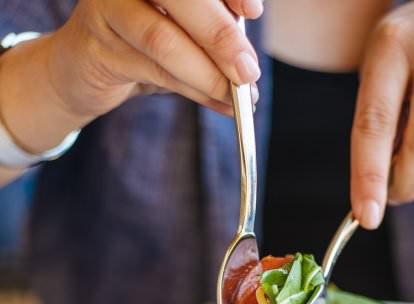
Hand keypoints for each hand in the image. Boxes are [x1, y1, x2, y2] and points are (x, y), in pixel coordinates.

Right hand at [46, 0, 262, 118]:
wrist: (82, 69)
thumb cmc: (139, 43)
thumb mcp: (181, 30)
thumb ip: (210, 32)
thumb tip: (247, 61)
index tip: (252, 12)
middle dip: (221, 37)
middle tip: (247, 71)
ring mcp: (107, 9)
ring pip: (166, 41)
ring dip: (209, 75)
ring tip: (238, 98)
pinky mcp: (99, 50)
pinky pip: (156, 73)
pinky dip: (196, 92)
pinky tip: (220, 105)